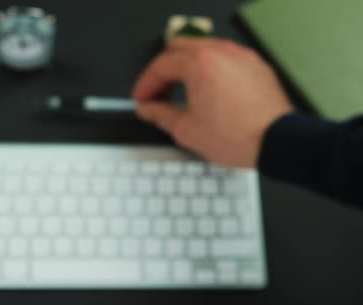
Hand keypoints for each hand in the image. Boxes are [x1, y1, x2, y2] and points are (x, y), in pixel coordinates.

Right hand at [132, 37, 291, 167]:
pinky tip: (207, 90)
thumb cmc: (238, 137)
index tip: (142, 98)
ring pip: (202, 49)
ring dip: (186, 66)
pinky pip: (224, 58)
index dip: (146, 84)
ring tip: (181, 92)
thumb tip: (148, 109)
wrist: (277, 142)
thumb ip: (160, 114)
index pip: (160, 66)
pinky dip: (209, 68)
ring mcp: (241, 56)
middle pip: (178, 48)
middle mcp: (220, 52)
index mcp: (199, 64)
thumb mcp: (186, 130)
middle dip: (163, 70)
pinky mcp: (255, 64)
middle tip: (157, 92)